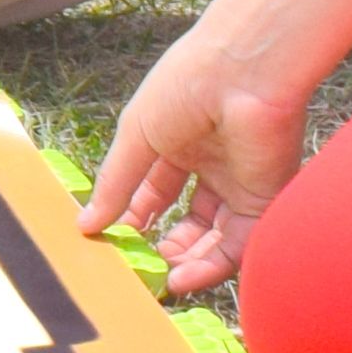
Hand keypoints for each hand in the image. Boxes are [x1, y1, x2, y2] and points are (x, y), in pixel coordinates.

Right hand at [77, 0, 338, 296]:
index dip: (136, 217)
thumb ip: (115, 183)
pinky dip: (214, 266)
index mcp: (180, 143)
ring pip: (215, 238)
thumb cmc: (186, 85)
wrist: (242, 70)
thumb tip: (85, 224)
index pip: (156, 192)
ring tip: (163, 281)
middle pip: (190, 221)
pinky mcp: (266, 198)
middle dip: (166, 246)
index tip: (114, 241)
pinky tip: (186, 277)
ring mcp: (241, 183)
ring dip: (189, 262)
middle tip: (143, 268)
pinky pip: (240, 243)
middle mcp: (214, 166)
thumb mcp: (136, 135)